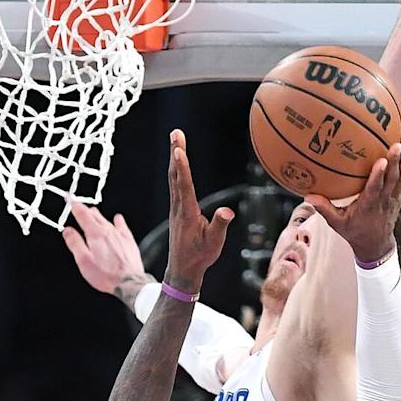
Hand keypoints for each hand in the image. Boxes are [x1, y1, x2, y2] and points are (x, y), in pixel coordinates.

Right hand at [62, 201, 152, 306]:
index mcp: (95, 234)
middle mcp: (109, 231)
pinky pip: (122, 226)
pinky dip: (117, 220)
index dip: (74, 205)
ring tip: (93, 212)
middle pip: (95, 215)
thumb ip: (75, 243)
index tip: (69, 199)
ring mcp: (120, 235)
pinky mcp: (129, 241)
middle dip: (85, 210)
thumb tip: (68, 231)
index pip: (82, 214)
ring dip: (98, 215)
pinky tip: (117, 219)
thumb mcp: (83, 261)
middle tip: (79, 207)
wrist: (130, 283)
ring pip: (107, 220)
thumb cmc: (107, 275)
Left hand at [164, 130, 233, 291]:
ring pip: (173, 177)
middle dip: (176, 152)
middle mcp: (178, 207)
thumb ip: (220, 225)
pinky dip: (176, 169)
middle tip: (176, 132)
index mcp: (187, 212)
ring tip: (176, 139)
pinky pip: (175, 184)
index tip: (179, 148)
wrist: (183, 269)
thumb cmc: (200, 256)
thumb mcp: (214, 242)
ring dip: (175, 157)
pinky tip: (176, 162)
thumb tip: (227, 211)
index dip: (182, 167)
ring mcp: (176, 207)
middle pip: (175, 174)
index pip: (185, 185)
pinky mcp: (177, 210)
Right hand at [304, 142, 400, 262]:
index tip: (381, 162)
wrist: (376, 244)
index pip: (374, 189)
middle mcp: (384, 200)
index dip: (378, 176)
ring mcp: (395, 197)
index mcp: (368, 206)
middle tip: (398, 146)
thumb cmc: (354, 231)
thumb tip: (307, 196)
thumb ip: (324, 209)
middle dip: (395, 163)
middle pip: (391, 180)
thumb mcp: (338, 224)